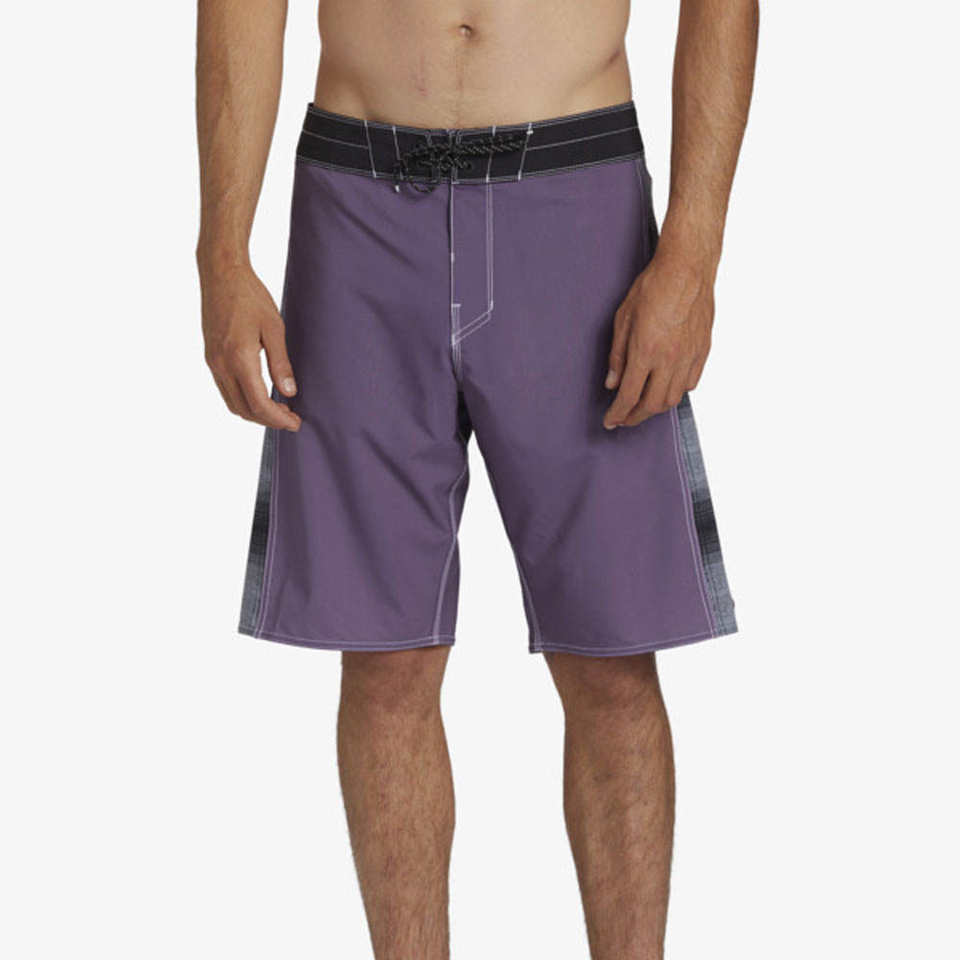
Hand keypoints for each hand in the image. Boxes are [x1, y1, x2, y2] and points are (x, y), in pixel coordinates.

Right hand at [200, 261, 300, 430]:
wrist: (221, 274)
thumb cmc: (250, 296)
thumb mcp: (274, 328)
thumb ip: (281, 363)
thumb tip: (289, 393)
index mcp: (239, 358)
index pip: (259, 404)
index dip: (278, 419)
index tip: (295, 423)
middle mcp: (221, 365)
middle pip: (244, 410)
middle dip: (268, 421)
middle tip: (291, 419)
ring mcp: (213, 363)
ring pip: (232, 403)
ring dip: (255, 413)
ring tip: (278, 410)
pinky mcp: (211, 358)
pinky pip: (226, 390)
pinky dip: (244, 401)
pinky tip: (261, 395)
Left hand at [603, 247, 714, 429]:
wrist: (687, 269)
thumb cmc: (653, 287)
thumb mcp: (623, 319)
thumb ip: (617, 355)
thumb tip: (612, 382)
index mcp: (646, 352)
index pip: (629, 396)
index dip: (618, 414)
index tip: (610, 422)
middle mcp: (669, 360)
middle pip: (652, 404)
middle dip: (635, 417)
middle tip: (624, 419)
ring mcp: (689, 357)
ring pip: (673, 398)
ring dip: (655, 408)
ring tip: (642, 406)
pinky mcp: (702, 352)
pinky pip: (690, 384)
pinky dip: (676, 393)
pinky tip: (666, 389)